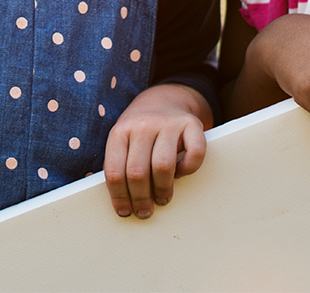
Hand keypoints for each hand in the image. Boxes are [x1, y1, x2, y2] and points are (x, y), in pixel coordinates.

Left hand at [103, 83, 209, 218]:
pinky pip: (194, 154)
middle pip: (137, 172)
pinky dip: (188, 169)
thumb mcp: (123, 140)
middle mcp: (142, 125)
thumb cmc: (140, 130)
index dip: (119, 197)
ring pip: (163, 166)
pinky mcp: (192, 123)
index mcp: (120, 131)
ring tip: (162, 198)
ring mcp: (168, 123)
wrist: (163, 99)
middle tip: (144, 211)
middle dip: (140, 199)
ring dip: (162, 190)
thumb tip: (124, 202)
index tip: (124, 211)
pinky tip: (180, 173)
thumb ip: (120, 164)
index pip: (115, 171)